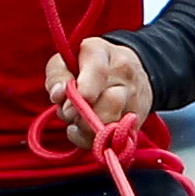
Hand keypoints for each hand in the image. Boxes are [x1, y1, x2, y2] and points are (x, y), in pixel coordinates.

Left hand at [45, 34, 150, 149]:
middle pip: (111, 102)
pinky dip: (96, 142)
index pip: (97, 72)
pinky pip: (117, 139)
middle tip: (68, 115)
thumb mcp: (65, 62)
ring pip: (115, 124)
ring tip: (76, 123)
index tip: (66, 107)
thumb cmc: (85, 67)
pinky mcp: (137, 119)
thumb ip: (57, 76)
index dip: (82, 93)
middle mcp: (124, 73)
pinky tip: (86, 134)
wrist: (125, 71)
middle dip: (84, 117)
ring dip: (88, 131)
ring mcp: (134, 97)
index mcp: (101, 53)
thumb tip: (58, 95)